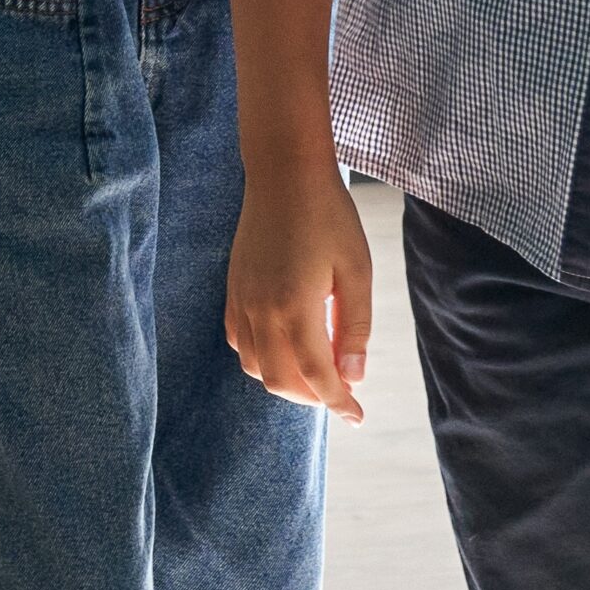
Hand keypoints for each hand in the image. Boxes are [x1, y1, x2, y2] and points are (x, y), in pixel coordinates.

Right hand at [224, 162, 372, 423]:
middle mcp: (261, 310)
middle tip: (340, 389)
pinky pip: (238, 340)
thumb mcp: (357, 271)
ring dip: (284, 379)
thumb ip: (355, 329)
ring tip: (314, 367)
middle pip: (280, 381)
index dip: (339, 403)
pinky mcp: (233, 286)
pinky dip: (260, 356)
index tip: (356, 417)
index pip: (316, 377)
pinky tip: (284, 342)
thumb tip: (354, 376)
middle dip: (312, 397)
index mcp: (295, 307)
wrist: (284, 173)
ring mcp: (242, 298)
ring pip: (254, 366)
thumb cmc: (329, 216)